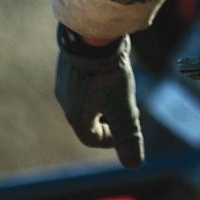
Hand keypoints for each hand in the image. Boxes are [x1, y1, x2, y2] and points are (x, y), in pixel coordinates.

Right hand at [54, 24, 143, 167]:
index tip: (128, 131)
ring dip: (104, 99)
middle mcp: (65, 99)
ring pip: (86, 97)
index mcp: (76, 115)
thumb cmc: (107, 74)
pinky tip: (112, 69)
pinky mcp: (69, 62)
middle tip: (128, 110)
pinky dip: (99, 81)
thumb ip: (129, 136)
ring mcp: (65, 79)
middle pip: (89, 118)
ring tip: (121, 90)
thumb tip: (134, 165)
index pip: (92, 138)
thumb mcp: (123, 108)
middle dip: (110, 119)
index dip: (112, 140)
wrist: (91, 34)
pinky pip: (84, 79)